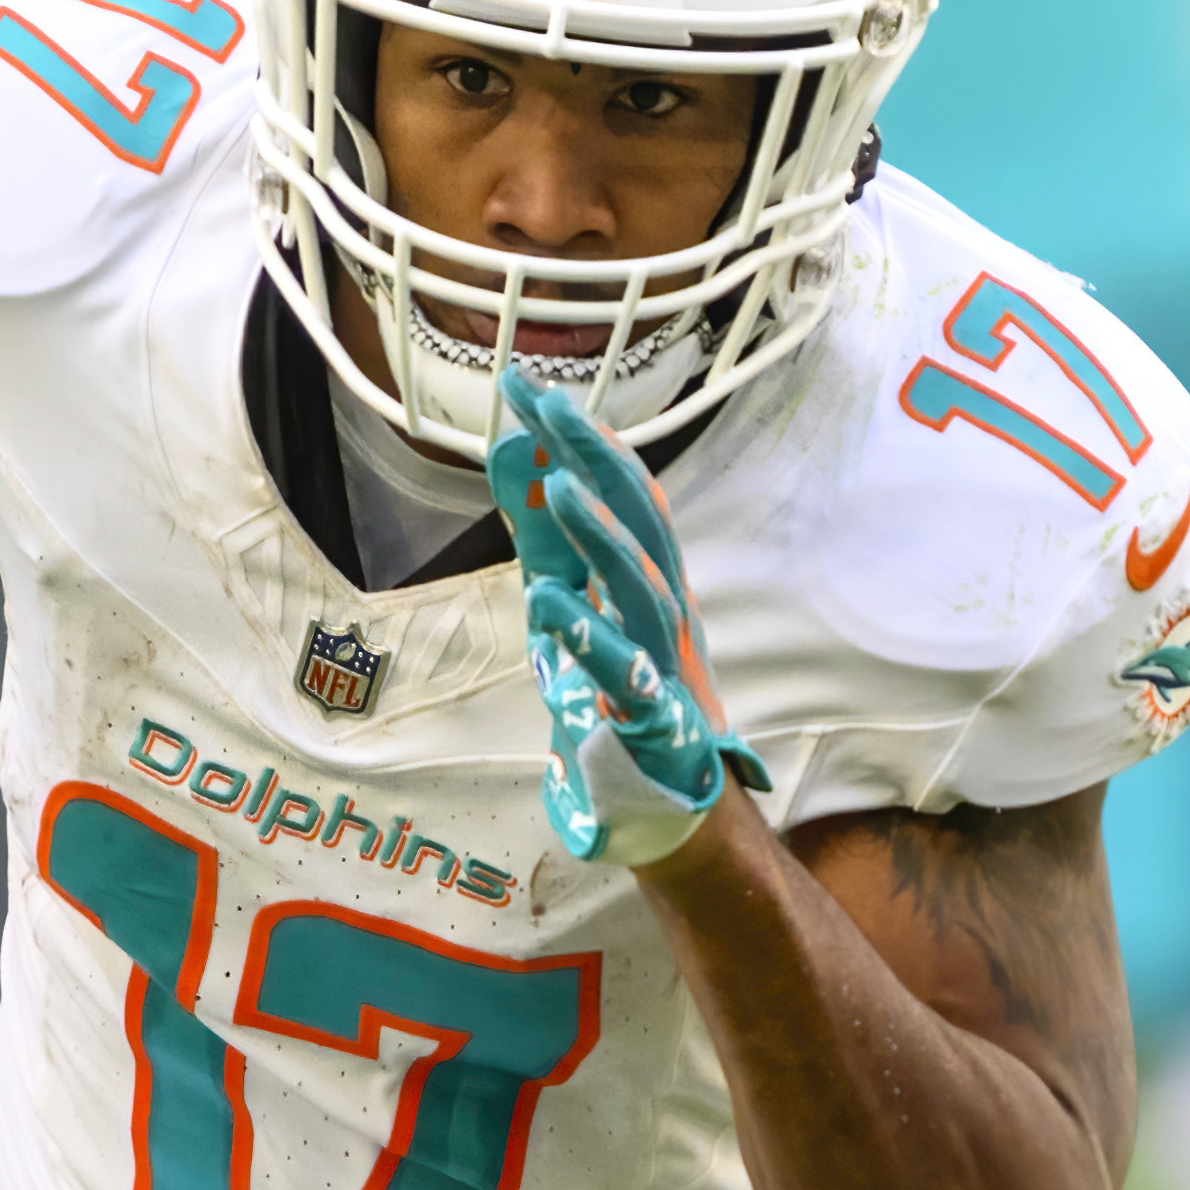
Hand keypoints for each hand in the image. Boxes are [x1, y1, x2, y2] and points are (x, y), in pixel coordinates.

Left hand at [494, 369, 756, 867]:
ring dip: (605, 536)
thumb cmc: (625, 698)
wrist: (672, 801)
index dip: (584, 437)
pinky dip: (589, 635)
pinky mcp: (652, 719)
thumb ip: (547, 539)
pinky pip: (624, 672)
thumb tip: (518, 458)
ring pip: (644, 587)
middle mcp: (668, 609)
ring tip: (563, 488)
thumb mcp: (577, 604)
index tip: (530, 389)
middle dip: (598, 458)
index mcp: (652, 577)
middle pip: (643, 519)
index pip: (624, 491)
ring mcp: (666, 662)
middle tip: (550, 403)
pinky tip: (548, 602)